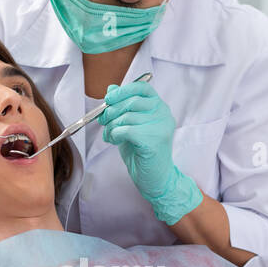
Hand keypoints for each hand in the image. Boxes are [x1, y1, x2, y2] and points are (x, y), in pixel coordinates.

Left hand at [99, 81, 201, 224]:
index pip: (142, 88)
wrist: (155, 178)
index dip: (123, 90)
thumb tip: (111, 89)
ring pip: (126, 117)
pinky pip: (126, 130)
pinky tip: (115, 141)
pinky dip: (115, 135)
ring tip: (110, 136)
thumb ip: (123, 108)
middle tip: (104, 121)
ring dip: (112, 127)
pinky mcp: (154, 140)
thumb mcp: (130, 126)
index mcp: (159, 107)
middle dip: (112, 111)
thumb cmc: (142, 153)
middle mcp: (163, 114)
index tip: (109, 99)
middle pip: (132, 101)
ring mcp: (161, 126)